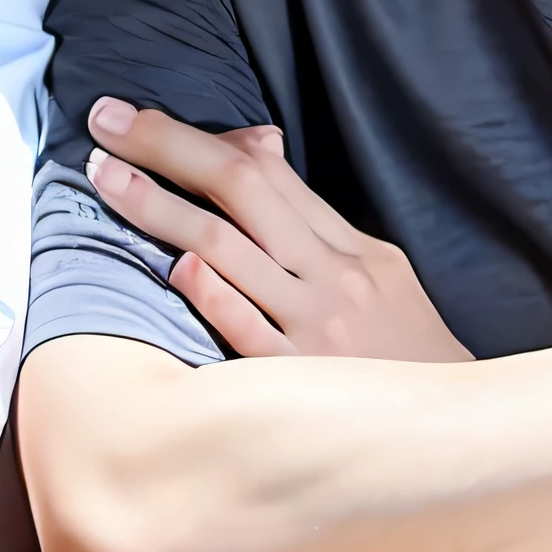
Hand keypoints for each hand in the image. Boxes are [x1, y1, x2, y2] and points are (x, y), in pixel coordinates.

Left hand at [86, 99, 471, 362]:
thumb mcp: (376, 270)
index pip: (264, 171)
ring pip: (227, 248)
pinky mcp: (296, 382)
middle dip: (166, 147)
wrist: (447, 433)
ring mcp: (313, 328)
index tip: (134, 118)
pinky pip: (246, 330)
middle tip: (105, 123)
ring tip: (106, 179)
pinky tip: (174, 266)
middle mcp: (331, 277)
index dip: (192, 137)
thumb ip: (311, 216)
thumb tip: (256, 143)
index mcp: (350, 248)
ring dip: (158, 207)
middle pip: (239, 188)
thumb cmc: (401, 349)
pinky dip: (211, 293)